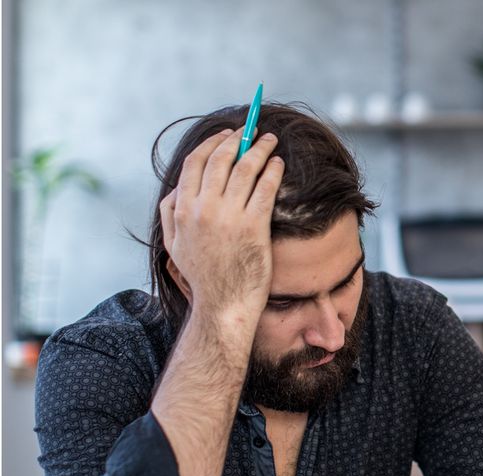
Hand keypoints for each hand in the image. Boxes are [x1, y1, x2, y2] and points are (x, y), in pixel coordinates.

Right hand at [161, 126, 282, 318]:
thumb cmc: (201, 275)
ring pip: (245, 169)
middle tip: (251, 131)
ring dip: (259, 148)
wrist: (223, 303)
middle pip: (221, 159)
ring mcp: (229, 217)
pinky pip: (265, 189)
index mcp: (182, 209)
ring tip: (269, 140)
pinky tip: (278, 163)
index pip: (195, 163)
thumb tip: (176, 189)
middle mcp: (203, 208)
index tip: (227, 134)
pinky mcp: (254, 227)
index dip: (213, 143)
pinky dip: (272, 170)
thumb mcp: (173, 244)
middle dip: (238, 139)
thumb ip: (169, 213)